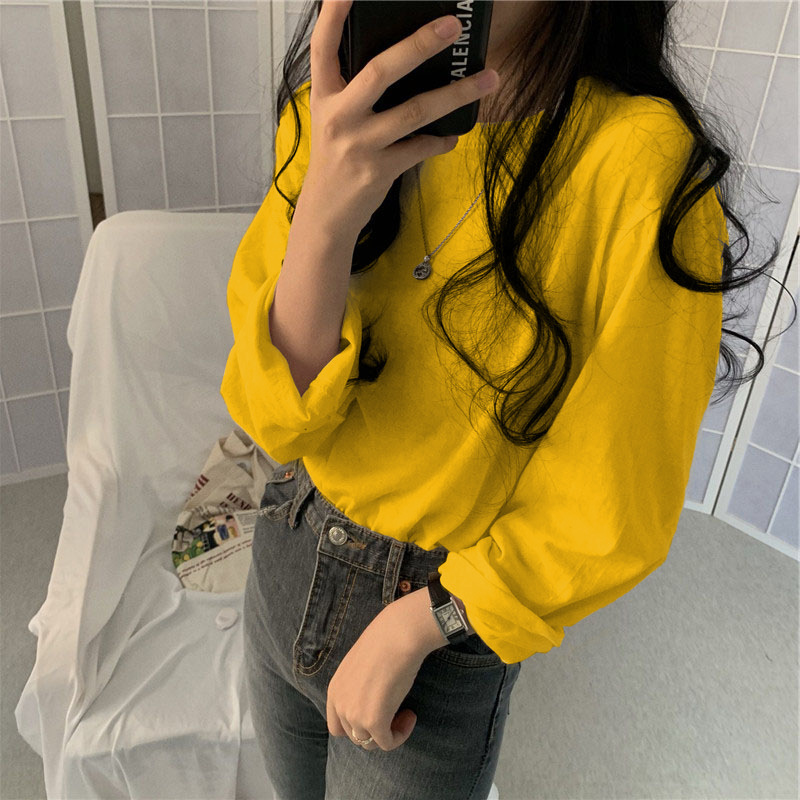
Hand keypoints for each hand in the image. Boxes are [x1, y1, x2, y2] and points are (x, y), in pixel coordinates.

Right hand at [306, 0, 500, 234]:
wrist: (325, 214)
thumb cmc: (336, 158)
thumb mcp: (333, 118)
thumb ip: (356, 90)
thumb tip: (405, 59)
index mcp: (325, 95)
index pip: (324, 45)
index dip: (334, 12)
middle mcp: (339, 116)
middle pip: (381, 71)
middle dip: (419, 44)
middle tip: (453, 25)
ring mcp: (360, 144)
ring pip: (415, 111)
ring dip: (457, 93)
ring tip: (490, 78)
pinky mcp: (379, 170)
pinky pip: (422, 148)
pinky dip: (442, 140)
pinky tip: (453, 134)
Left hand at [326, 600, 427, 751]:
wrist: (397, 635)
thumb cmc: (385, 642)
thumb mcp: (361, 667)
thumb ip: (359, 687)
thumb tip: (373, 698)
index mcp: (335, 690)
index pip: (337, 725)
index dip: (357, 725)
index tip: (379, 711)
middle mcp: (340, 705)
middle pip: (355, 736)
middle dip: (375, 729)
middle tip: (396, 711)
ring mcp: (355, 716)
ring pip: (369, 743)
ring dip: (388, 733)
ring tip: (405, 712)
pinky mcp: (373, 722)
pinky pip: (387, 743)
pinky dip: (400, 734)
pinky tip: (411, 715)